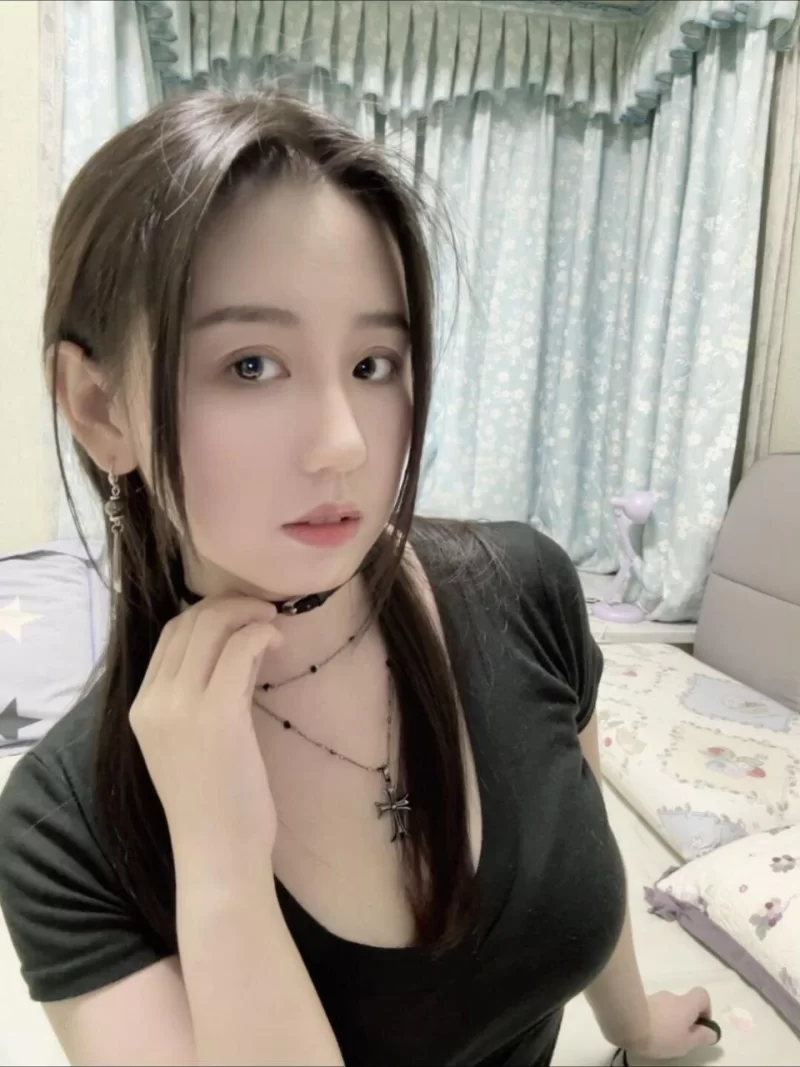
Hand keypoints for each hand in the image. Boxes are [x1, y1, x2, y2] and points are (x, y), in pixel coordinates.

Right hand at [129, 596, 283, 868]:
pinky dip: (261, 634)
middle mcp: (153, 702)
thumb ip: (206, 694)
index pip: (169, 636)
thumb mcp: (196, 740)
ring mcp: (180, 708)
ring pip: (212, 628)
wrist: (218, 856)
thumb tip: (240, 646)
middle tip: (264, 612)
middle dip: (230, 606)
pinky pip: (240, 649)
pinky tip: (278, 643)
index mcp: (141, 708)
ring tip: (274, 625)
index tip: (242, 617)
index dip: (208, 614)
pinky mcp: (217, 715)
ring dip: (248, 614)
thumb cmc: (215, 804)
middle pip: (188, 623)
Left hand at [626, 988, 719, 1059]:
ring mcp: (655, 997)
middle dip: (684, 1020)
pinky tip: (648, 1033)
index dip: (705, 1009)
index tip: (699, 1025)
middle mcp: (671, 996)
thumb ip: (701, 1036)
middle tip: (679, 1038)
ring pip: (668, 1008)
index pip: (702, 994)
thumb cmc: (662, 1035)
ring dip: (668, 1020)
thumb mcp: (686, 1042)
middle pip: (684, 1004)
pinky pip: (654, 1009)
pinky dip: (655, 1019)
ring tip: (661, 1038)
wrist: (627, 1022)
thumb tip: (712, 1031)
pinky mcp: (640, 1000)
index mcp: (686, 1003)